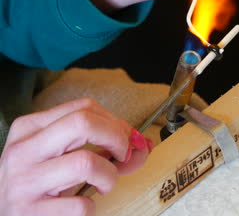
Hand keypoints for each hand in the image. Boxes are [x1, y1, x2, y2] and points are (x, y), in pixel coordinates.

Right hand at [0, 98, 151, 215]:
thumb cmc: (40, 184)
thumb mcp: (62, 156)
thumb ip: (101, 146)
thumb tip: (141, 145)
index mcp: (30, 128)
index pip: (84, 107)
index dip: (116, 122)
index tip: (127, 140)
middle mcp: (24, 150)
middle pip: (84, 122)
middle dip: (117, 138)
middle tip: (122, 157)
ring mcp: (24, 181)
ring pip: (86, 162)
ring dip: (109, 176)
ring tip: (103, 185)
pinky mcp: (30, 212)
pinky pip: (81, 204)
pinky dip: (92, 207)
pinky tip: (83, 206)